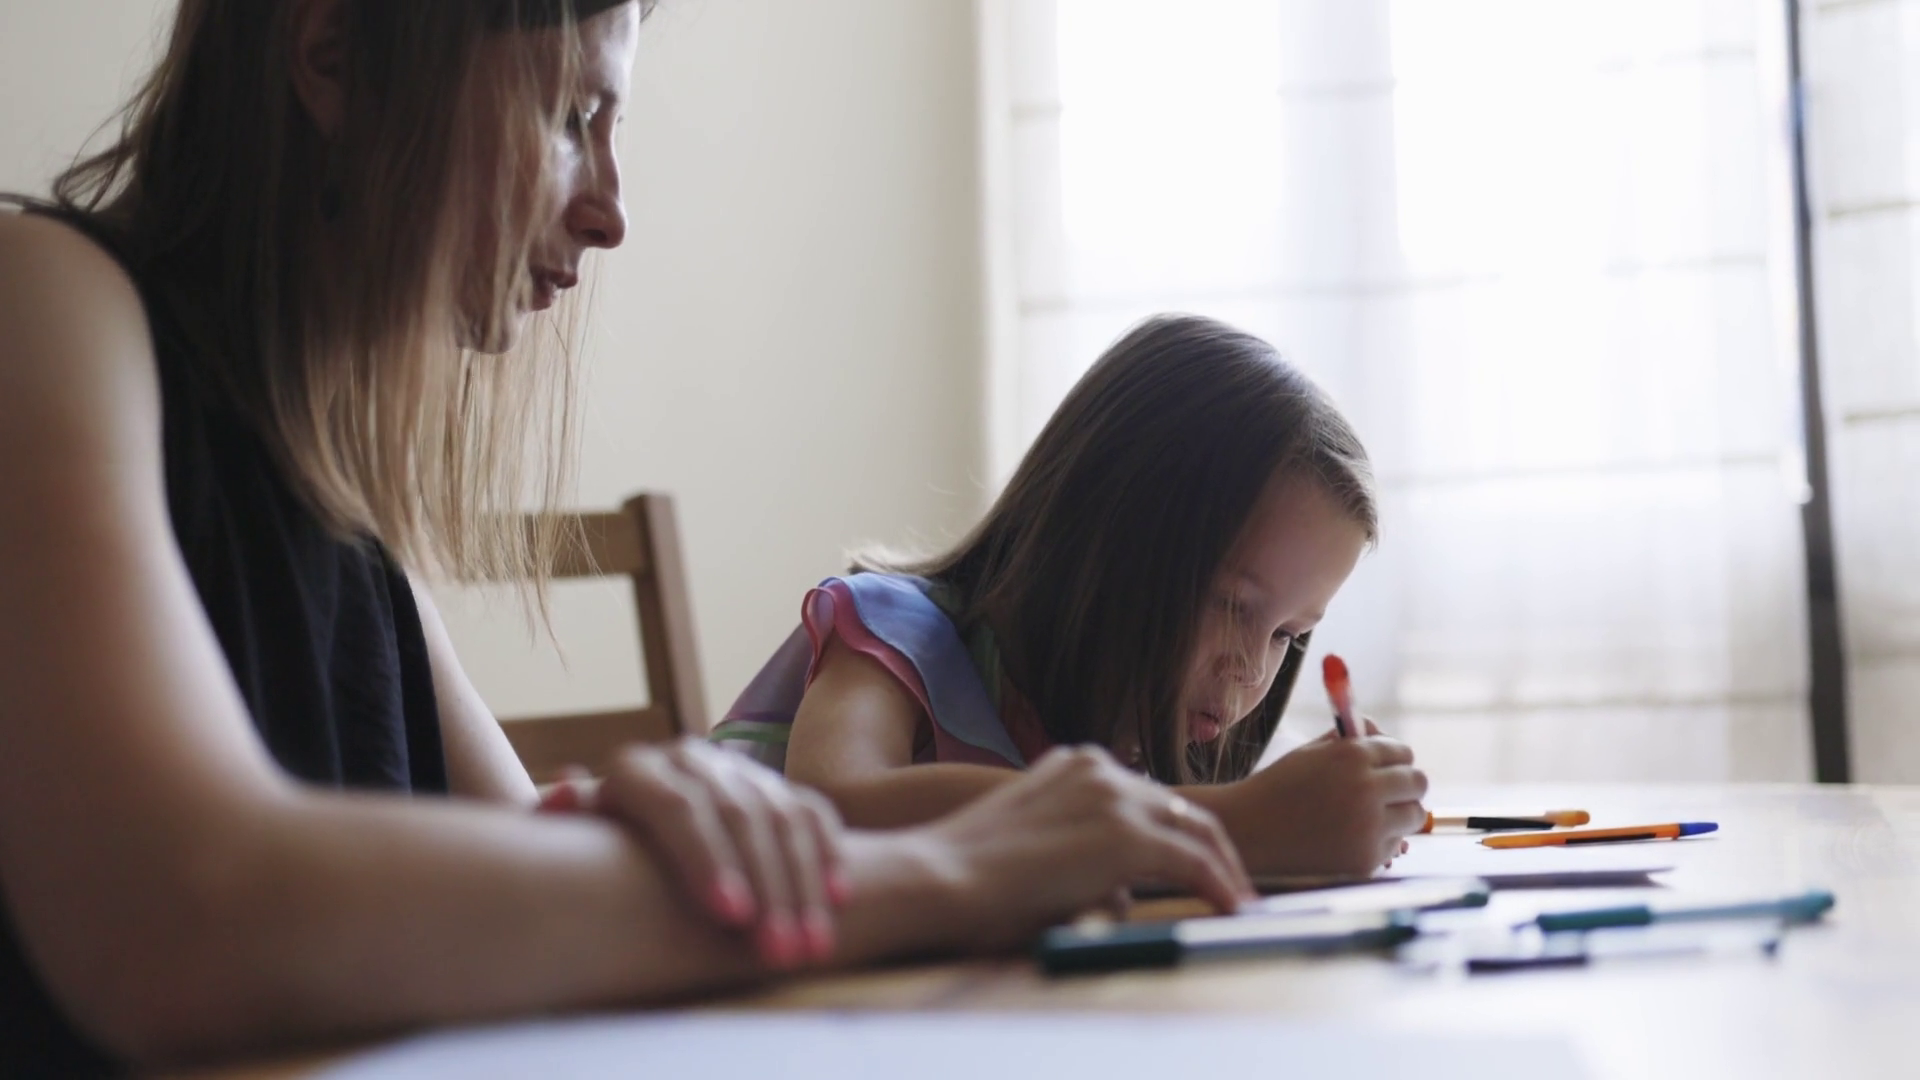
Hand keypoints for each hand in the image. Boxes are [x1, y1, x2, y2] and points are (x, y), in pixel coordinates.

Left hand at [561, 739, 848, 970]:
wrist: (637, 831)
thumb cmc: (596, 855)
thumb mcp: (577, 838)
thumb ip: (570, 821)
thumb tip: (558, 792)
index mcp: (637, 771)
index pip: (677, 808)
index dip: (706, 860)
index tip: (727, 915)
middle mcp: (691, 762)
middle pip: (738, 818)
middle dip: (764, 888)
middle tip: (774, 950)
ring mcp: (739, 773)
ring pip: (782, 819)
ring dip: (801, 887)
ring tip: (809, 949)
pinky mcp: (777, 789)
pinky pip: (813, 815)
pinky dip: (827, 855)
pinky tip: (838, 900)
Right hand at [920, 747, 1254, 951]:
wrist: (940, 876)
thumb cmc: (970, 875)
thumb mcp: (1034, 841)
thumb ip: (1079, 849)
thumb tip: (1120, 888)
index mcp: (1075, 764)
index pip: (1147, 795)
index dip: (1175, 830)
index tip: (1194, 861)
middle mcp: (1101, 769)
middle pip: (1180, 808)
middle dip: (1210, 847)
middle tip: (1230, 884)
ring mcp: (1116, 799)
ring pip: (1196, 831)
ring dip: (1220, 868)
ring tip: (1236, 902)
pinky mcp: (1127, 838)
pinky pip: (1194, 863)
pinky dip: (1219, 886)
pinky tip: (1233, 910)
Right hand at [1217, 732, 1426, 876]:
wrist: (1247, 834)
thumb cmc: (1278, 790)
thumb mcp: (1310, 754)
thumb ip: (1349, 741)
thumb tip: (1384, 735)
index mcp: (1351, 755)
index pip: (1402, 752)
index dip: (1395, 759)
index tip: (1385, 768)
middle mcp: (1366, 788)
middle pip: (1418, 782)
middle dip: (1406, 786)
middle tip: (1389, 793)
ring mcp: (1369, 827)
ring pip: (1414, 816)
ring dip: (1399, 815)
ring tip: (1369, 818)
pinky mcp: (1366, 859)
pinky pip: (1394, 845)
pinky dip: (1380, 842)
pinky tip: (1349, 840)